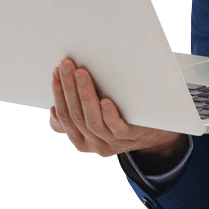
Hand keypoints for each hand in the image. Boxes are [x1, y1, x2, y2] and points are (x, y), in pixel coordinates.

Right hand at [50, 58, 186, 161]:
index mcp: (81, 139)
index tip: (56, 71)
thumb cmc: (121, 117)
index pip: (64, 115)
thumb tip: (54, 110)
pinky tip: (105, 101)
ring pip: (92, 121)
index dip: (58, 92)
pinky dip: (109, 115)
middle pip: (75, 115)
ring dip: (85, 95)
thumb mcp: (96, 117)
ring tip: (81, 73)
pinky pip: (117, 128)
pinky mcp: (131, 137)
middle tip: (66, 65)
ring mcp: (112, 142)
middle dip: (68, 88)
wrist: (154, 132)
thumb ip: (78, 114)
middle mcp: (94, 143)